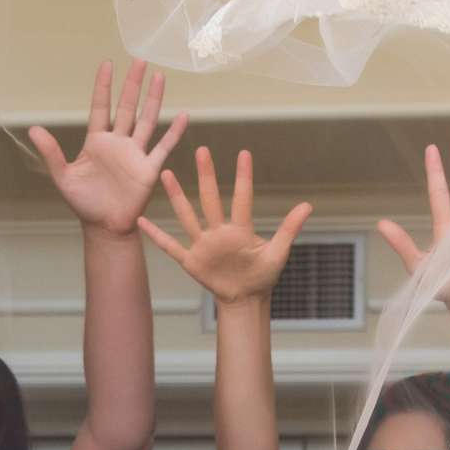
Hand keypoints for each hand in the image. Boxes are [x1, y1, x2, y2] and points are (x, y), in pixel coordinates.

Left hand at [29, 60, 186, 235]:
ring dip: (154, 99)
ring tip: (160, 77)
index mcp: (96, 141)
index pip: (101, 107)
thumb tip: (33, 129)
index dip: (104, 86)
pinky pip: (163, 147)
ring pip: (147, 120)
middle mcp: (118, 142)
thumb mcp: (63, 176)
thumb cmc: (84, 202)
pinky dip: (174, 132)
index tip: (107, 64)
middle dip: (133, 84)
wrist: (104, 227)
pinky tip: (183, 116)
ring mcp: (135, 154)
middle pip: (127, 107)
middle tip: (140, 60)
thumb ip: (51, 153)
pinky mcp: (149, 169)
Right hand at [138, 148, 311, 306]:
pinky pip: (170, 246)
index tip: (244, 153)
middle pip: (211, 199)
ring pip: (187, 216)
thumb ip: (289, 228)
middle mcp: (219, 232)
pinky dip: (156, 235)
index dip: (243, 178)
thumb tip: (308, 204)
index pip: (242, 199)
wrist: (246, 299)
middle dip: (206, 176)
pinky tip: (141, 221)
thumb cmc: (263, 275)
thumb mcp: (279, 252)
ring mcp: (203, 245)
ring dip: (177, 196)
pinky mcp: (191, 261)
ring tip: (166, 173)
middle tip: (202, 150)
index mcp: (241, 230)